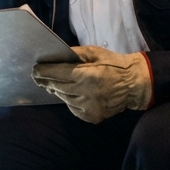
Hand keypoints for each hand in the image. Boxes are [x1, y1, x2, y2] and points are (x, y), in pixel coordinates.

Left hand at [32, 46, 153, 123]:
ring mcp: (89, 107)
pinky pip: (73, 108)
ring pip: (64, 98)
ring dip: (59, 91)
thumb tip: (54, 56)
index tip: (35, 70)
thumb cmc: (114, 65)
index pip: (58, 73)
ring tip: (56, 84)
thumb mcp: (95, 53)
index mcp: (87, 75)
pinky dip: (70, 100)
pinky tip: (74, 94)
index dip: (44, 72)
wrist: (134, 85)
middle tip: (38, 77)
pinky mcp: (92, 117)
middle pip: (58, 87)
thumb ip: (75, 54)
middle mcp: (86, 93)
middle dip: (47, 81)